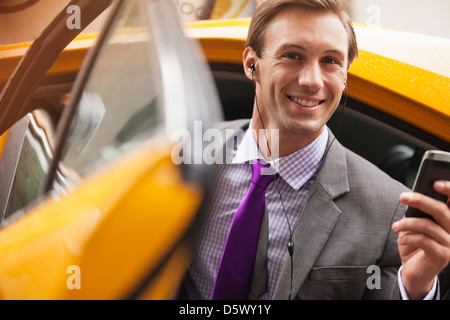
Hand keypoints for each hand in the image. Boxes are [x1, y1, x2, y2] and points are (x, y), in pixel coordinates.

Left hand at [392, 180, 449, 299]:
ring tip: (396, 226)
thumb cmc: (415, 244)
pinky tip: (402, 238)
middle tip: (403, 197)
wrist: (414, 271)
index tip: (434, 182)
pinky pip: (422, 240)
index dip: (449, 190)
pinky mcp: (442, 256)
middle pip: (441, 210)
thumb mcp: (416, 224)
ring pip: (428, 225)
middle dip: (421, 200)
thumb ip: (420, 212)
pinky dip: (408, 236)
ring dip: (407, 223)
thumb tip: (413, 197)